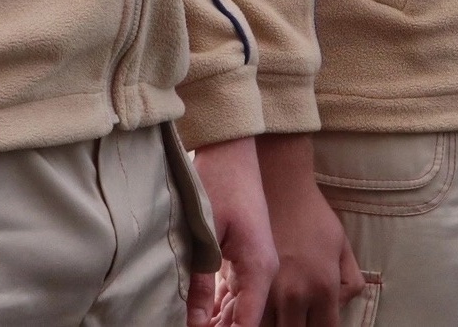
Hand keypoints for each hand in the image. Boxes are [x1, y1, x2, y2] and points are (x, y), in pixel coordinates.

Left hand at [194, 136, 278, 326]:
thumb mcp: (205, 234)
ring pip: (240, 309)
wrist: (233, 149)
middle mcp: (264, 270)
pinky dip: (219, 307)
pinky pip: (236, 293)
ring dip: (219, 321)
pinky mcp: (247, 256)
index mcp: (259, 268)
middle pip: (245, 320)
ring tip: (193, 323)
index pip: (247, 324)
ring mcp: (257, 264)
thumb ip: (200, 282)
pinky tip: (202, 316)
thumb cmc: (220, 183)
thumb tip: (194, 324)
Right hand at [258, 134, 366, 326]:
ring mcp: (267, 291)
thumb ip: (349, 283)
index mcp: (323, 288)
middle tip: (297, 317)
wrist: (280, 185)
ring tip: (278, 313)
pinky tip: (255, 311)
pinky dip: (252, 316)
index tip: (316, 322)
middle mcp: (294, 296)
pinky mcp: (244, 281)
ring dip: (274, 323)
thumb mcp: (342, 246)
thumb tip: (336, 305)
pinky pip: (247, 314)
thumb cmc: (313, 215)